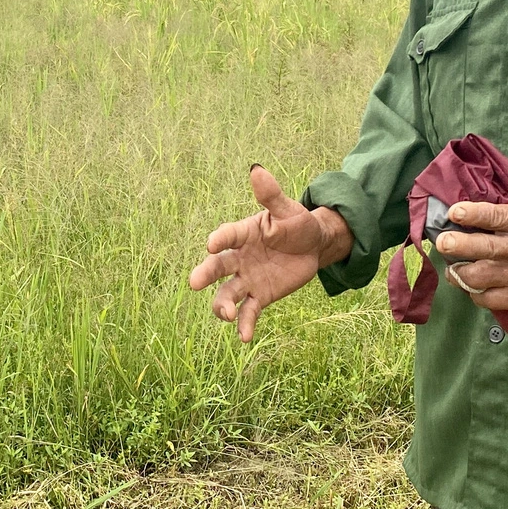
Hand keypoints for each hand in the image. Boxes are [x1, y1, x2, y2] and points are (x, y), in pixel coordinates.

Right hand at [189, 165, 352, 341]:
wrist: (313, 247)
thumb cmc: (297, 224)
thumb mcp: (288, 210)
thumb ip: (271, 195)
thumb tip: (257, 170)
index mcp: (243, 233)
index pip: (228, 235)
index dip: (220, 239)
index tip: (211, 244)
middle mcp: (240, 257)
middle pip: (218, 267)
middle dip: (206, 274)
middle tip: (194, 283)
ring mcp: (248, 278)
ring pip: (228, 294)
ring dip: (222, 305)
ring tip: (225, 314)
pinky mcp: (261, 296)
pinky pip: (249, 312)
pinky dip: (245, 324)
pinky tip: (244, 337)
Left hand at [434, 195, 507, 309]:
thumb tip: (492, 204)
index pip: (488, 215)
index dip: (466, 213)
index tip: (453, 212)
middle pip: (477, 247)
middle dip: (452, 245)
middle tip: (443, 243)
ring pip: (478, 277)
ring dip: (458, 273)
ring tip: (452, 269)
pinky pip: (492, 300)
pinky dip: (477, 295)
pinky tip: (474, 288)